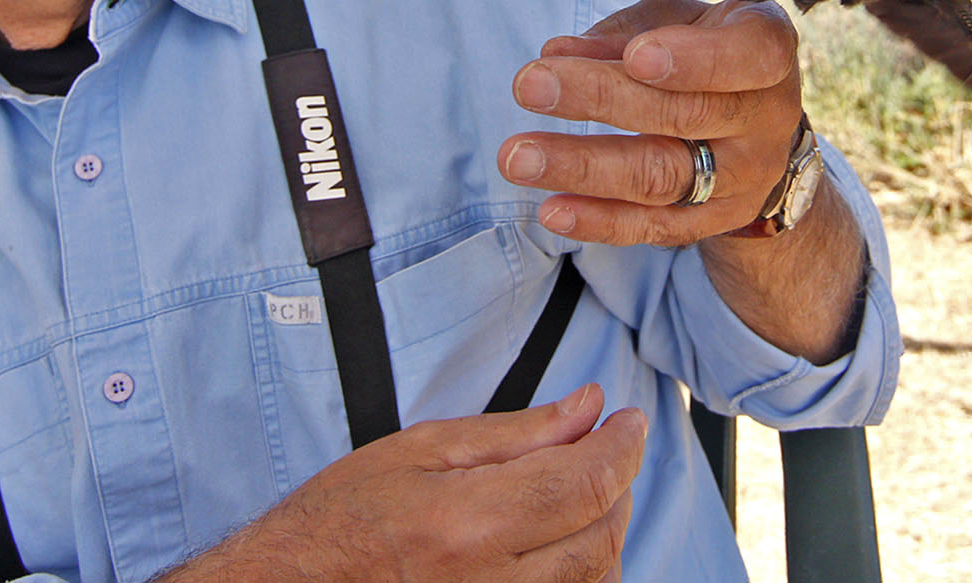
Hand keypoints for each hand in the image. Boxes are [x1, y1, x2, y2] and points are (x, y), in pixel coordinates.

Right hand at [162, 384, 643, 581]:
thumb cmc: (341, 520)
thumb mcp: (420, 450)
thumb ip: (513, 433)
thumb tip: (586, 407)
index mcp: (468, 523)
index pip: (583, 483)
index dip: (622, 448)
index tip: (630, 422)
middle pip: (599, 537)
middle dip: (618, 487)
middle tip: (608, 450)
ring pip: (593, 581)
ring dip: (605, 533)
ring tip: (582, 493)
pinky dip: (582, 575)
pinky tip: (562, 544)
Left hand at [500, 0, 802, 244]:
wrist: (759, 127)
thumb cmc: (708, 50)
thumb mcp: (682, 19)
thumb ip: (627, 30)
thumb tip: (559, 52)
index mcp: (766, 51)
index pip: (744, 57)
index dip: (694, 59)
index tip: (635, 57)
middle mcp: (766, 117)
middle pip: (684, 115)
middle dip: (600, 99)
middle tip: (529, 85)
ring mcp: (743, 178)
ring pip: (663, 178)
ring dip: (585, 167)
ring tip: (519, 157)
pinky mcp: (714, 220)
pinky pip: (654, 227)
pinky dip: (600, 221)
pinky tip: (552, 210)